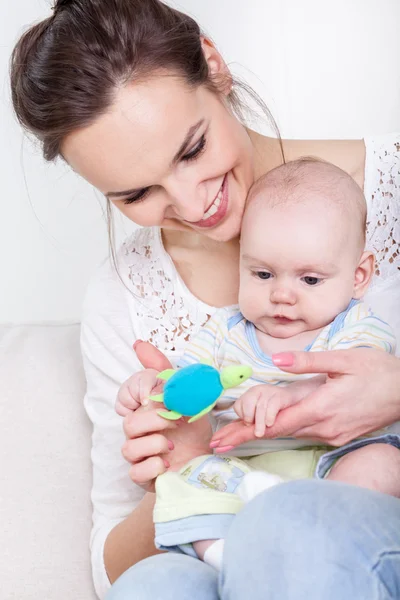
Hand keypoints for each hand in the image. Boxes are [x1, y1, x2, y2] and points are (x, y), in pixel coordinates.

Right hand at [122, 341, 211, 491]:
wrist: (204, 461)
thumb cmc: (192, 427)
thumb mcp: (186, 393)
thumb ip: (164, 369)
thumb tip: (138, 344)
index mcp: (144, 410)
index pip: (123, 397)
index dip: (133, 394)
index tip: (152, 396)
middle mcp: (138, 432)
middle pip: (128, 423)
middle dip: (154, 419)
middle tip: (175, 420)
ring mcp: (139, 455)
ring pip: (128, 448)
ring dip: (153, 443)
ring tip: (172, 444)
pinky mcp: (144, 477)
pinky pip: (135, 473)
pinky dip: (152, 466)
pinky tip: (167, 463)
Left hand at [212, 349, 399, 450]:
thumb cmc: (377, 371)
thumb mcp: (343, 359)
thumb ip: (307, 362)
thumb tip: (275, 361)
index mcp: (322, 407)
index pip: (277, 423)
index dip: (248, 431)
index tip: (225, 437)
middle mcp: (325, 426)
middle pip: (279, 432)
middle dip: (247, 436)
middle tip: (218, 443)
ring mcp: (333, 434)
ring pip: (292, 433)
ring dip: (264, 434)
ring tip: (237, 437)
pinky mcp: (340, 435)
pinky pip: (307, 433)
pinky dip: (286, 430)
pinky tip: (273, 428)